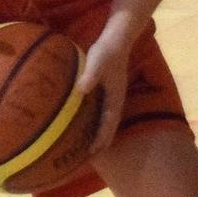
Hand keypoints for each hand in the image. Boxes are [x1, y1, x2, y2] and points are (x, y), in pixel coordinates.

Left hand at [78, 24, 136, 155]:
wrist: (117, 40)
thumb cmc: (106, 51)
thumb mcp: (96, 61)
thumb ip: (90, 76)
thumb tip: (81, 90)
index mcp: (115, 97)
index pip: (108, 123)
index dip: (101, 137)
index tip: (93, 151)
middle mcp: (116, 100)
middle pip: (109, 126)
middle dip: (102, 141)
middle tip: (90, 156)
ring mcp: (113, 96)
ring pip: (107, 120)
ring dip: (100, 133)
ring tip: (89, 146)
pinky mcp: (108, 90)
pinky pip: (102, 111)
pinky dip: (97, 121)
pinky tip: (86, 123)